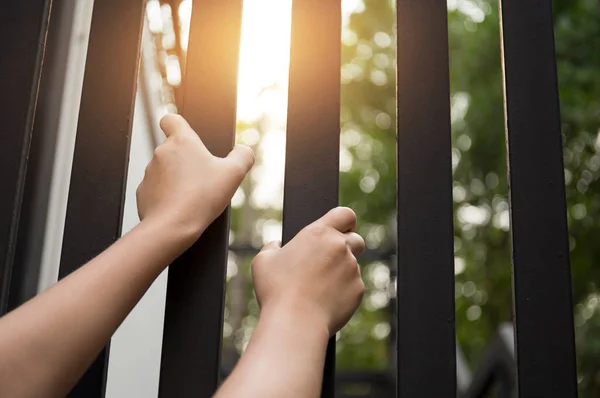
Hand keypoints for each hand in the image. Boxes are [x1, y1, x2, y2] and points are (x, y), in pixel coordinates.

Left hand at [136, 114, 253, 243]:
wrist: (172, 226)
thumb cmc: (201, 197)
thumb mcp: (234, 174)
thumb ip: (243, 156)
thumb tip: (244, 151)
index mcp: (182, 142)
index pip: (171, 119)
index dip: (178, 124)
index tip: (187, 135)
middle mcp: (161, 153)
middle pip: (174, 149)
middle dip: (187, 161)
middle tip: (203, 178)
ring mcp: (149, 173)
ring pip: (165, 171)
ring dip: (177, 179)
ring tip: (193, 196)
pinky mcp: (143, 193)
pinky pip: (156, 190)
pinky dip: (167, 196)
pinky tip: (180, 208)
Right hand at [251, 207, 364, 335]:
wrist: (295, 322)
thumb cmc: (276, 290)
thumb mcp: (263, 261)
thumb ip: (273, 247)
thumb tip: (277, 246)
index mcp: (318, 233)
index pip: (344, 214)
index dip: (345, 220)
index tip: (342, 227)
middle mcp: (340, 247)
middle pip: (356, 239)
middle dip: (347, 246)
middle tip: (329, 260)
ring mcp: (351, 268)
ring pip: (352, 265)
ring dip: (341, 272)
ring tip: (318, 288)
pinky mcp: (358, 289)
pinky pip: (354, 286)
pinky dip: (343, 291)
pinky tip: (325, 300)